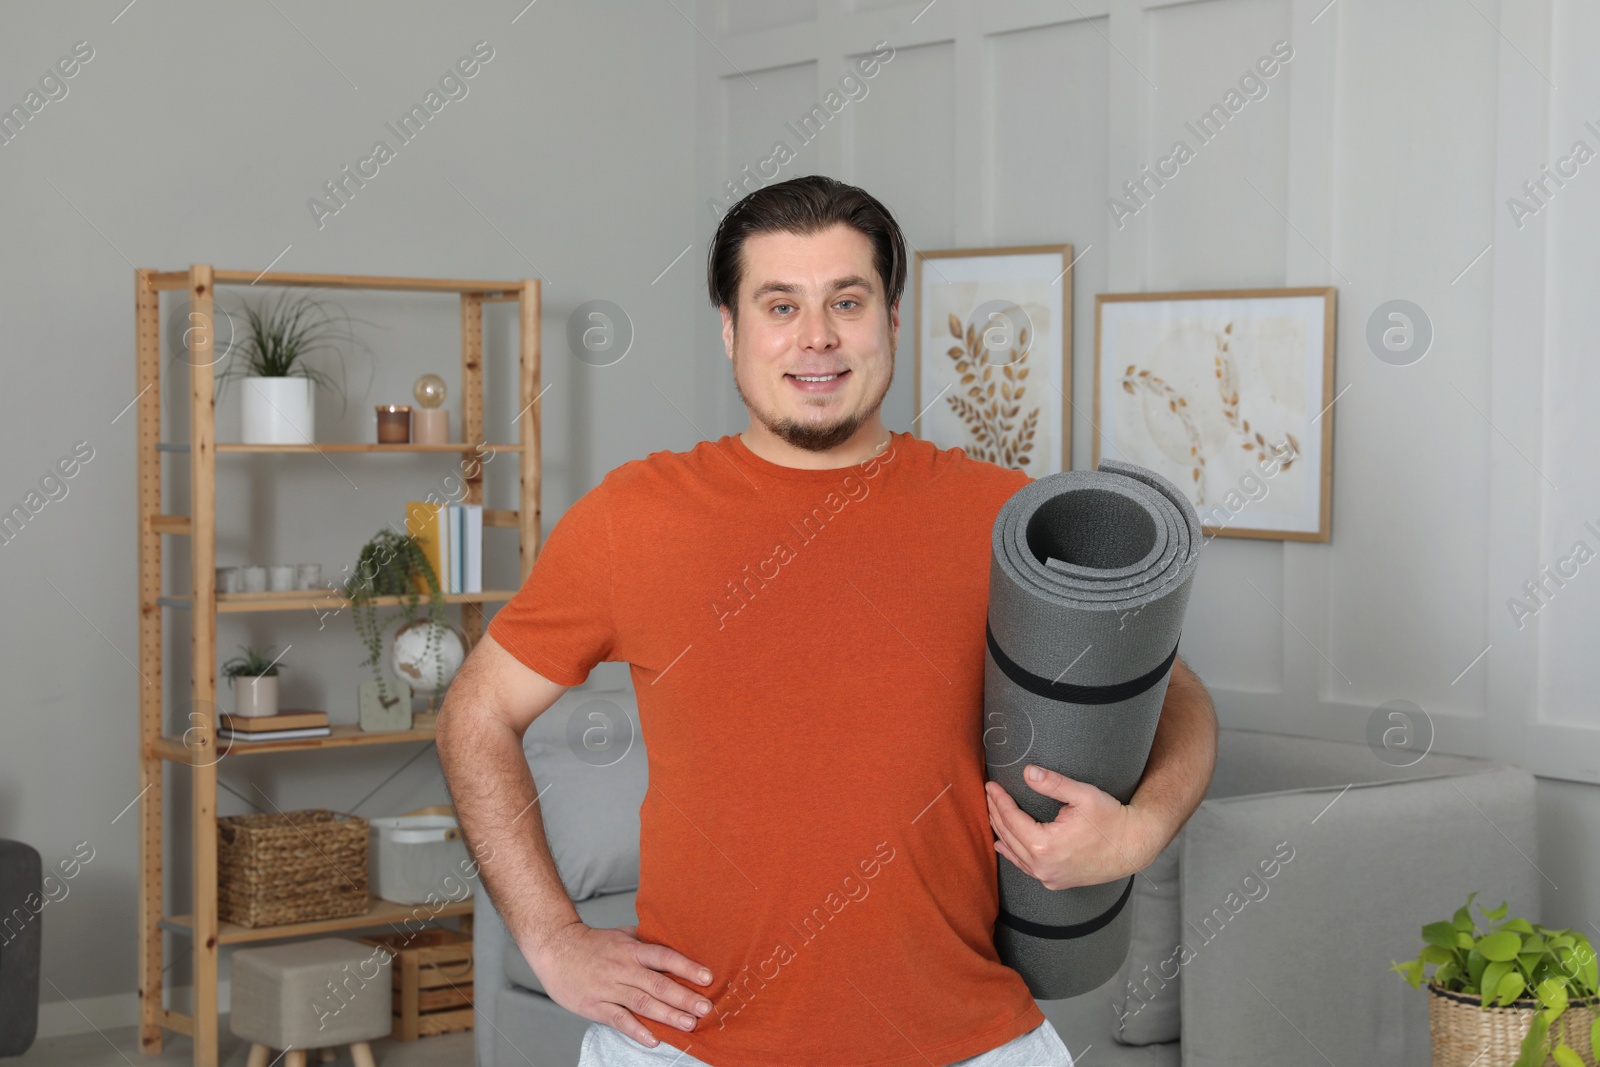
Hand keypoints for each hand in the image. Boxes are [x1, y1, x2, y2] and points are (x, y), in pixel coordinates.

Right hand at [527, 922, 714, 1046]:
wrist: (555, 949)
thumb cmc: (592, 943)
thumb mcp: (622, 934)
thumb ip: (646, 941)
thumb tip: (675, 940)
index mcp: (632, 950)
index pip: (664, 957)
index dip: (687, 967)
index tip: (708, 977)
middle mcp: (623, 969)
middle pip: (658, 984)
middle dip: (684, 997)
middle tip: (705, 1008)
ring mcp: (609, 988)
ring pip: (642, 1003)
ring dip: (667, 1015)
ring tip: (689, 1024)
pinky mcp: (596, 1006)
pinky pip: (619, 1019)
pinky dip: (636, 1030)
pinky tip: (653, 1039)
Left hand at [984, 766, 1159, 890]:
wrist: (1134, 846)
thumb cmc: (1112, 819)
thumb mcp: (1083, 795)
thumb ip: (1053, 783)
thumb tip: (1028, 772)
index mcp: (1045, 846)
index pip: (1011, 819)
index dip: (999, 799)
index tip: (991, 785)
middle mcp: (1043, 867)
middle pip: (1008, 835)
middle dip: (996, 812)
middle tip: (989, 793)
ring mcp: (1049, 878)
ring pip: (1014, 853)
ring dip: (1001, 831)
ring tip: (992, 812)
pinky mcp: (1056, 882)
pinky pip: (1026, 867)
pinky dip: (1012, 854)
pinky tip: (1002, 845)